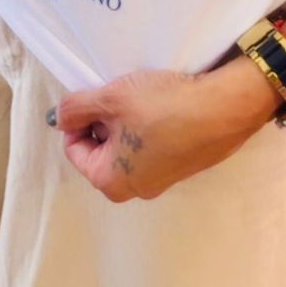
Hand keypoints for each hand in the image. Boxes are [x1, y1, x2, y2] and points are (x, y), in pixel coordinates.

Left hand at [49, 55, 281, 202]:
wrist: (225, 108)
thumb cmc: (162, 106)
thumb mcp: (110, 98)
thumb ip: (75, 108)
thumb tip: (60, 118)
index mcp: (110, 182)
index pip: (74, 148)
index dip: (79, 118)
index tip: (97, 96)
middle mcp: (135, 190)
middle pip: (102, 149)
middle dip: (105, 121)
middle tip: (121, 96)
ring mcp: (163, 181)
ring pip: (128, 147)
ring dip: (128, 121)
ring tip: (144, 98)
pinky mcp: (185, 167)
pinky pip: (153, 146)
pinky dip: (152, 127)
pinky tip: (166, 106)